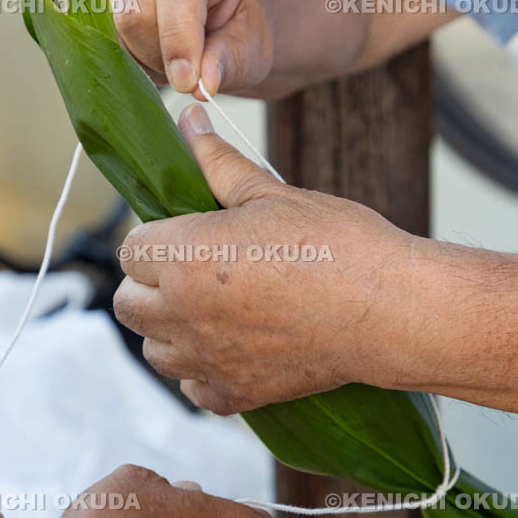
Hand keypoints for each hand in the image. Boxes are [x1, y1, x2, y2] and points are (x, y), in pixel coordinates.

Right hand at [91, 0, 272, 96]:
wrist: (220, 6)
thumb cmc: (236, 22)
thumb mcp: (251, 43)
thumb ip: (229, 61)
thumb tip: (201, 85)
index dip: (178, 38)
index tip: (187, 82)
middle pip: (133, 12)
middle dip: (158, 57)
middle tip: (185, 72)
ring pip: (107, 29)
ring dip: (137, 61)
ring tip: (167, 61)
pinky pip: (93, 37)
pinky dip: (118, 59)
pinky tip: (145, 58)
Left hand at [113, 105, 414, 414]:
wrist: (389, 310)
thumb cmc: (338, 246)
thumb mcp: (272, 194)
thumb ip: (218, 164)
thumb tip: (189, 123)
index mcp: (184, 258)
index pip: (129, 249)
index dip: (156, 237)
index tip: (186, 233)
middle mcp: (183, 315)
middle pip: (128, 304)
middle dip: (149, 284)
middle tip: (194, 269)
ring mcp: (207, 360)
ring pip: (154, 350)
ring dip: (169, 330)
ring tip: (212, 309)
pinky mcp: (236, 393)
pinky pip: (193, 390)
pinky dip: (203, 374)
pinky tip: (232, 349)